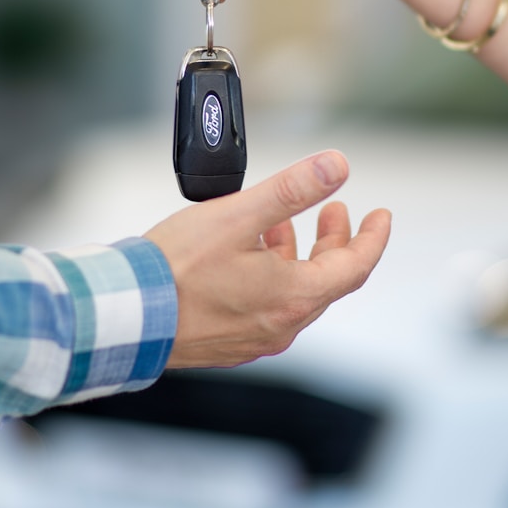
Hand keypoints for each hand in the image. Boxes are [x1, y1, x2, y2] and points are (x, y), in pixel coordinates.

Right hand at [145, 150, 389, 367]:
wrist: (126, 316)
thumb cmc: (175, 269)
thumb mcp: (239, 215)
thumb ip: (292, 189)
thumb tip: (337, 167)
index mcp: (293, 297)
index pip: (355, 267)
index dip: (372, 238)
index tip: (381, 216)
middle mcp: (281, 325)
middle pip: (326, 280)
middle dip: (334, 241)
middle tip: (334, 211)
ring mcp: (255, 337)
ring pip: (295, 291)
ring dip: (298, 254)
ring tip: (281, 222)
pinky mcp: (229, 340)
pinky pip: (267, 303)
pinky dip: (272, 273)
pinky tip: (248, 252)